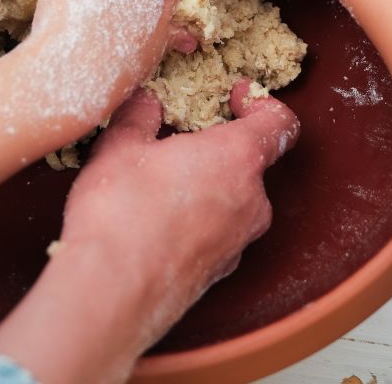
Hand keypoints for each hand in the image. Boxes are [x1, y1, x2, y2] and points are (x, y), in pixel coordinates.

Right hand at [0, 82, 298, 383]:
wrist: (110, 294)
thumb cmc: (122, 215)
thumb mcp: (121, 146)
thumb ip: (139, 116)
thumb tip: (145, 102)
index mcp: (237, 159)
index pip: (280, 124)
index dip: (261, 103)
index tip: (235, 96)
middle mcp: (251, 202)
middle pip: (253, 161)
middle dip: (219, 147)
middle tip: (181, 139)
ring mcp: (238, 243)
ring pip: (235, 199)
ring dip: (207, 184)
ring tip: (161, 180)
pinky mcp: (218, 272)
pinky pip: (219, 231)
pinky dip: (198, 219)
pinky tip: (158, 218)